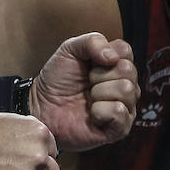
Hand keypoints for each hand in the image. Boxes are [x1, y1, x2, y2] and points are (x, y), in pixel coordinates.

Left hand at [31, 34, 138, 152]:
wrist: (42, 106)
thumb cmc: (57, 79)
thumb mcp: (70, 49)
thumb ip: (93, 41)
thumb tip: (113, 57)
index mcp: (116, 65)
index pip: (126, 51)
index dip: (104, 55)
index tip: (89, 64)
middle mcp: (124, 85)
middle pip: (128, 70)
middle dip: (100, 75)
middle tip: (86, 83)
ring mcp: (124, 107)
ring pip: (126, 90)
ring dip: (100, 93)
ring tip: (88, 99)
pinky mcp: (119, 128)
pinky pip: (120, 112)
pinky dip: (101, 111)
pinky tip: (92, 114)